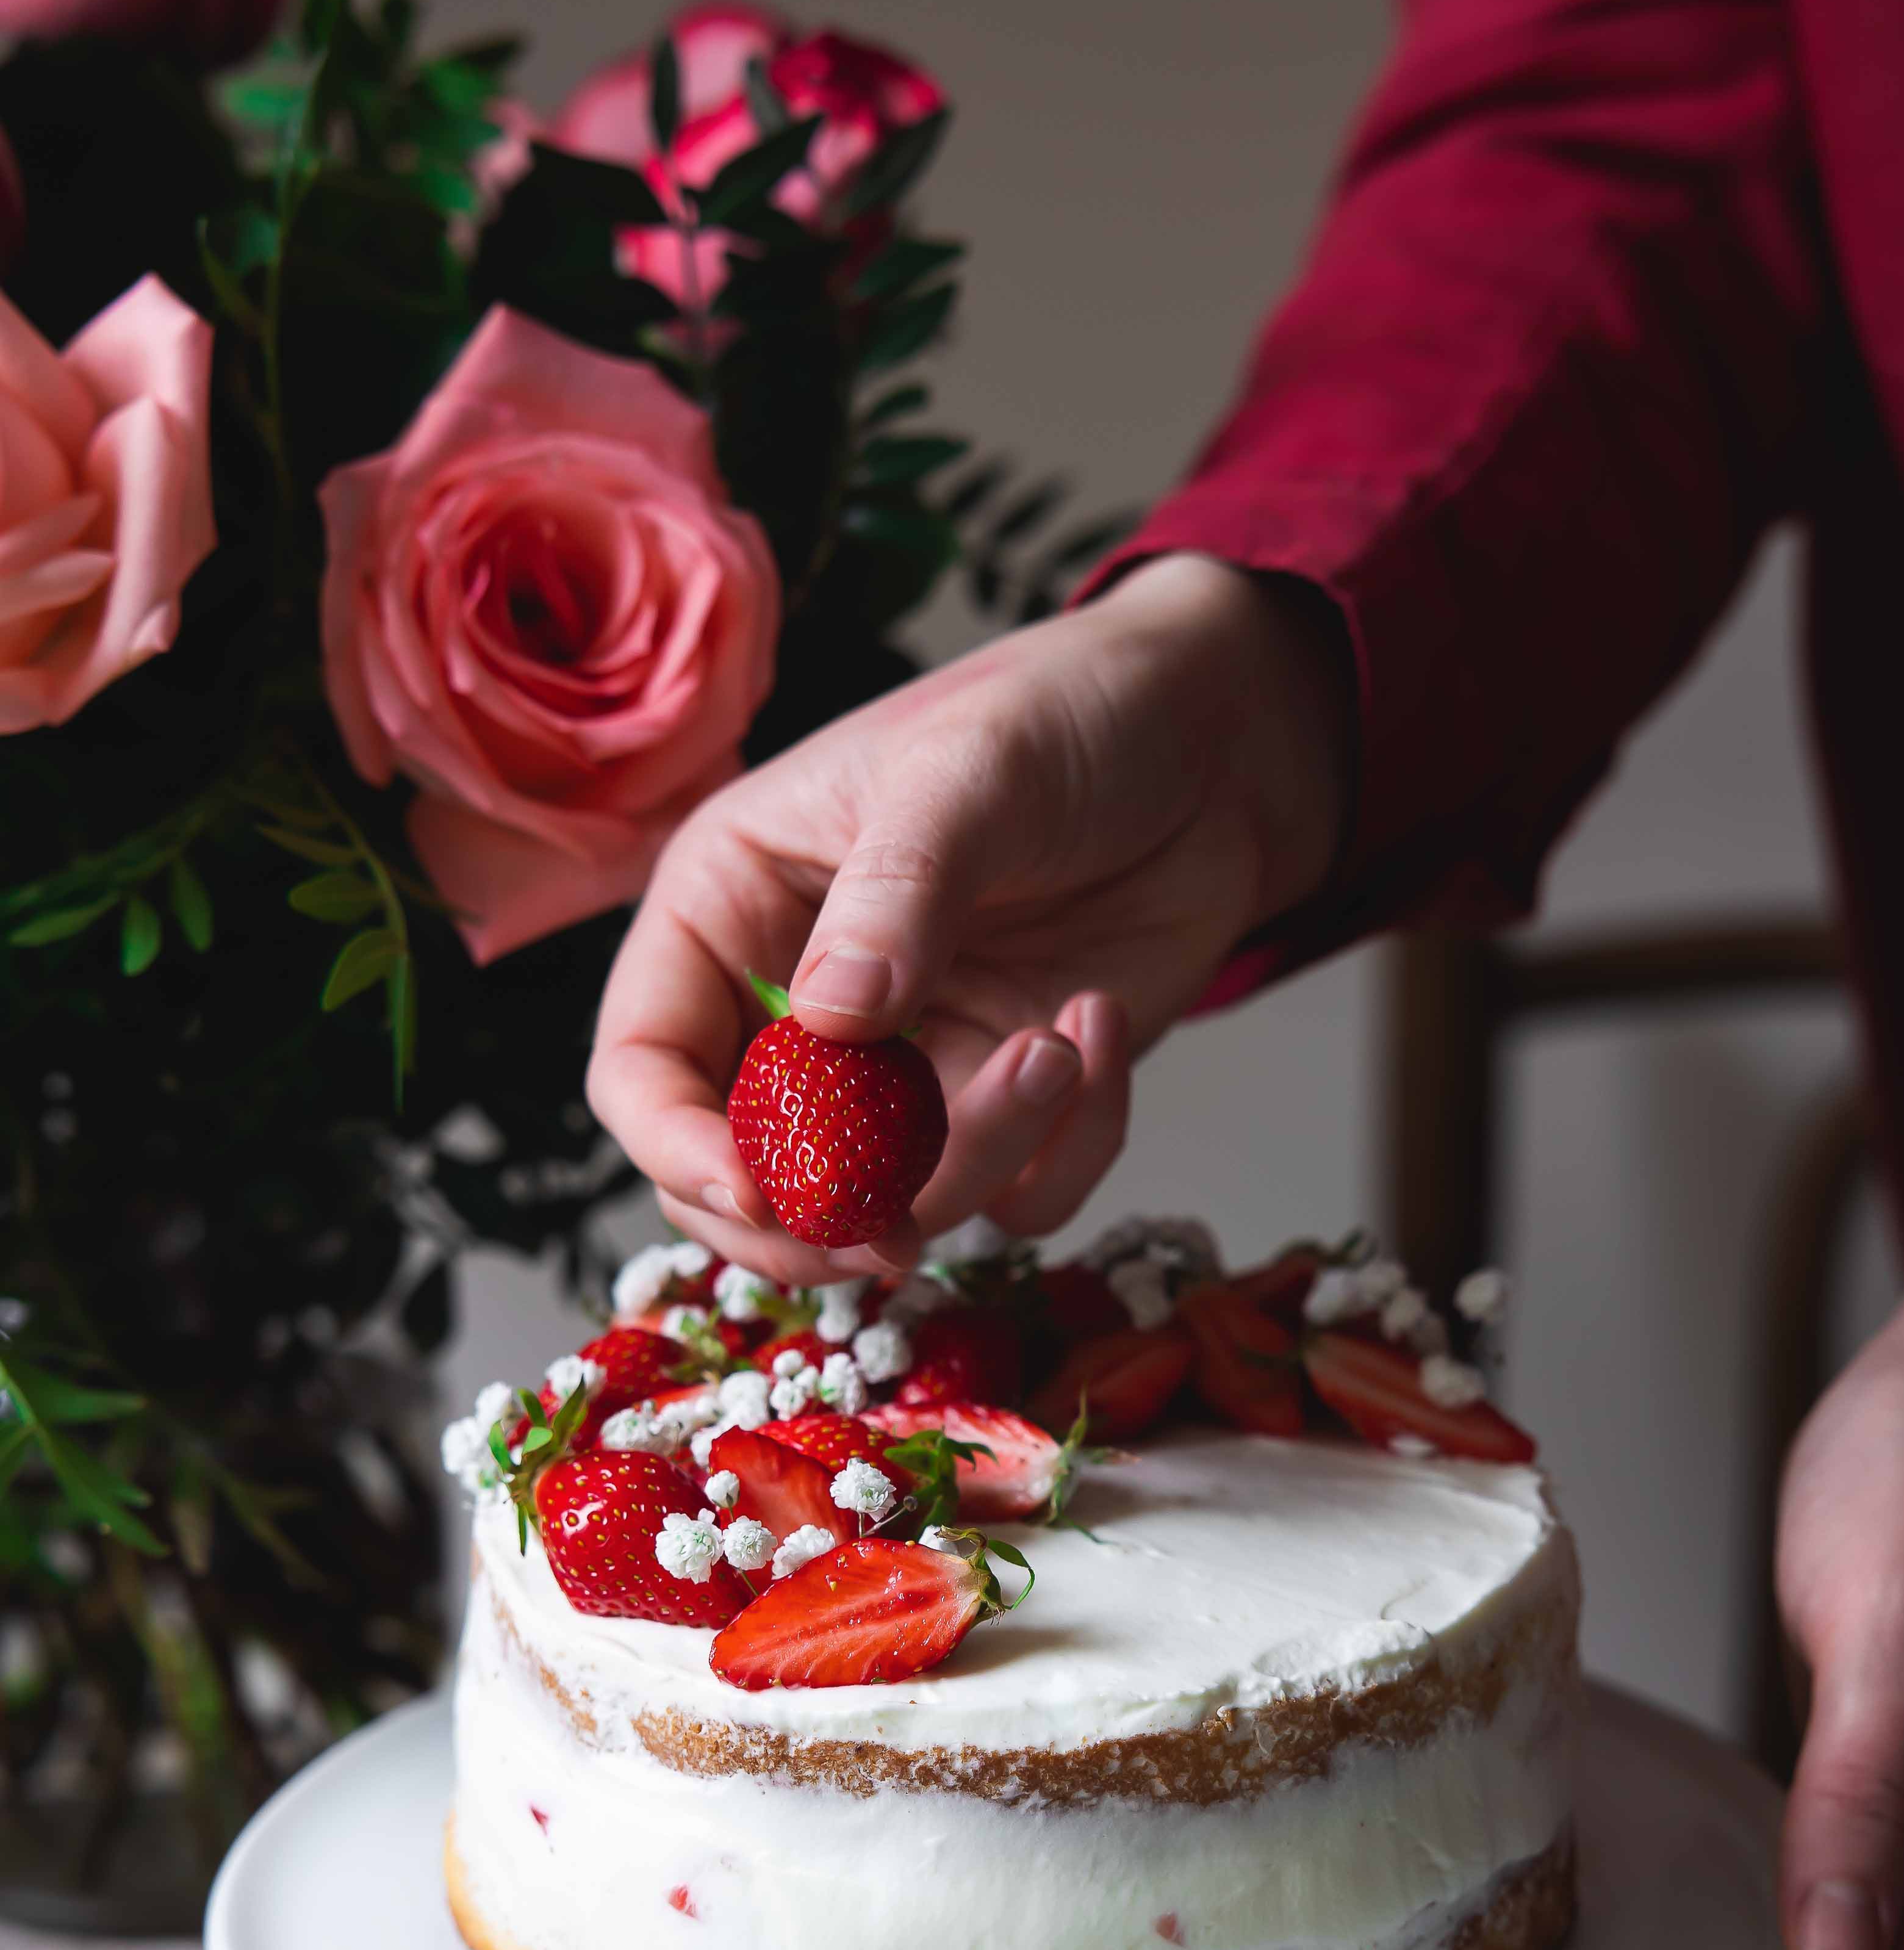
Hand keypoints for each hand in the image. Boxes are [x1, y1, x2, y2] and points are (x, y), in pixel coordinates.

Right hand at [586, 551, 1352, 1279]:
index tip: (759, 1192)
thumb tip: (832, 1019)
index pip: (645, 1067)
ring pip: (895, 1204)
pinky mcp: (1001, 1104)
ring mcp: (903, 1070)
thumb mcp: (966, 771)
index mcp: (729, 908)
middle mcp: (798, 1006)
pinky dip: (1068, 1147)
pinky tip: (1101, 1026)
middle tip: (896, 1232)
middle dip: (817, 1221)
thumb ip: (896, 893)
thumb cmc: (1062, 717)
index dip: (680, 1149)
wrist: (1212, 749)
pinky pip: (1014, 1199)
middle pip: (744, 1181)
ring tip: (1062, 1044)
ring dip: (985, 1156)